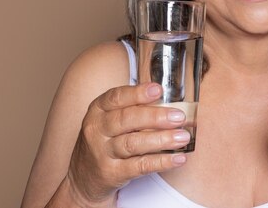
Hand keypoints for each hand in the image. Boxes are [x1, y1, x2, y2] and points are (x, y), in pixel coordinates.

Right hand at [66, 83, 190, 205]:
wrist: (84, 178)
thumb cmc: (105, 141)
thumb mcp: (109, 120)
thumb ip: (134, 109)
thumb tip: (171, 103)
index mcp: (98, 110)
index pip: (116, 97)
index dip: (138, 93)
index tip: (158, 90)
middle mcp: (97, 129)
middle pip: (127, 120)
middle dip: (156, 117)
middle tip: (179, 117)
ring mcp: (102, 152)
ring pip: (133, 143)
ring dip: (162, 139)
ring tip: (183, 137)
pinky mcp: (111, 173)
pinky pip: (139, 166)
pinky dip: (161, 162)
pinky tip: (178, 158)